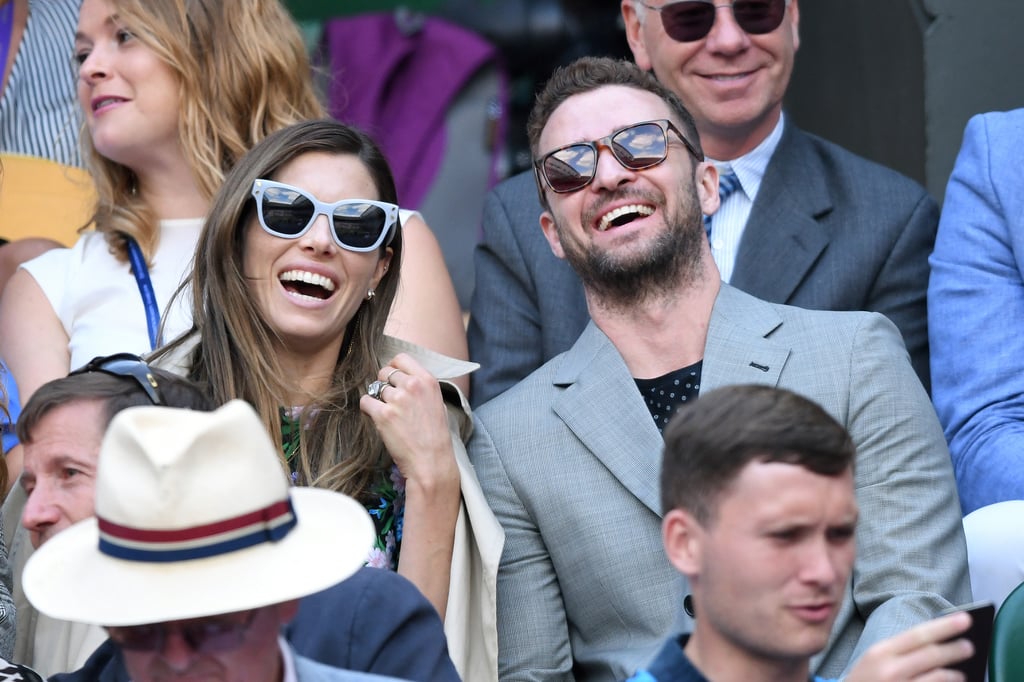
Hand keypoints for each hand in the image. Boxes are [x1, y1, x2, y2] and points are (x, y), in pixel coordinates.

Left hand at [359, 353, 458, 492]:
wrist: (431, 461)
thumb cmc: (436, 436)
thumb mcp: (437, 403)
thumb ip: (421, 388)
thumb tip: (403, 380)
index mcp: (427, 380)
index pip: (401, 359)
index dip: (393, 367)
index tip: (392, 378)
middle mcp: (412, 385)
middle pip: (385, 372)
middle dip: (384, 385)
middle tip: (389, 401)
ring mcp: (397, 399)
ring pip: (374, 388)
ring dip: (377, 399)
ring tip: (388, 415)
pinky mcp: (383, 415)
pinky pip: (365, 402)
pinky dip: (368, 410)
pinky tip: (377, 419)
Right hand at [845, 611, 972, 681]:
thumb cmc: (864, 680)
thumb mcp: (874, 659)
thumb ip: (899, 650)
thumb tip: (934, 642)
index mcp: (880, 652)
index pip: (918, 634)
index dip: (944, 626)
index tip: (965, 619)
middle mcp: (890, 670)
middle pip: (931, 656)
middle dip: (955, 650)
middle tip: (970, 646)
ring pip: (937, 678)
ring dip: (954, 675)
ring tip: (961, 673)